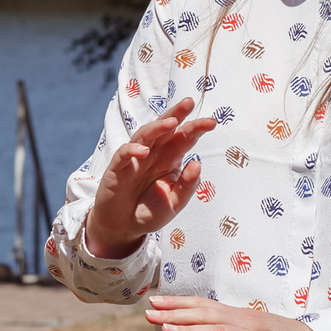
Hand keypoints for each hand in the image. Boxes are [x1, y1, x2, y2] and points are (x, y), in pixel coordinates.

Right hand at [82, 98, 217, 257]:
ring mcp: (135, 159)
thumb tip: (197, 162)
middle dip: (177, 113)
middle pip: (165, 128)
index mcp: (170, 159)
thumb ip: (187, 185)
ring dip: (157, 127)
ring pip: (145, 135)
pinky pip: (123, 154)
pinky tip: (143, 151)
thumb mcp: (175, 203)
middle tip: (189, 102)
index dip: (197, 128)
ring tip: (171, 123)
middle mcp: (154, 153)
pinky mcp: (117, 168)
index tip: (212, 122)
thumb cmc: (150, 211)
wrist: (124, 228)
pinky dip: (132, 150)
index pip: (185, 137)